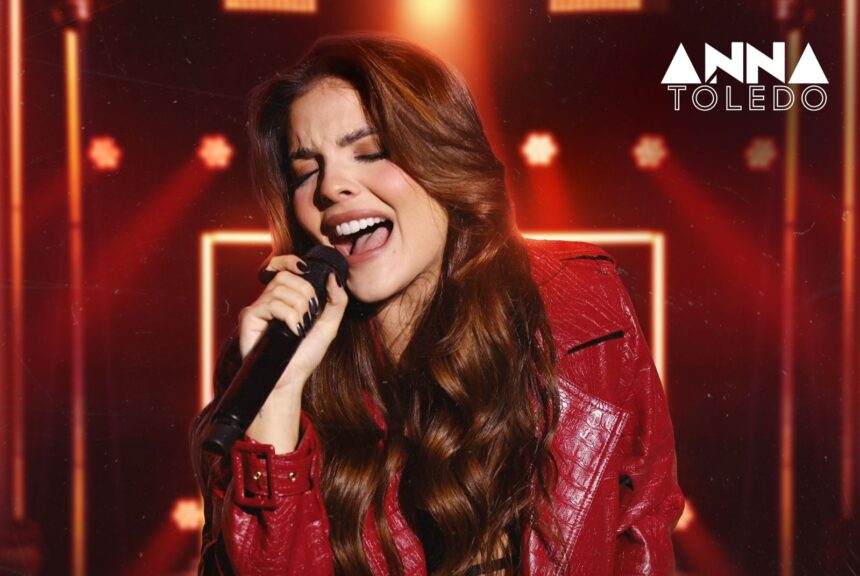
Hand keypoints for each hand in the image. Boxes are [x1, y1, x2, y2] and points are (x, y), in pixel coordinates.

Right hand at [237, 254, 347, 395]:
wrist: (290, 379)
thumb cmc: (305, 355)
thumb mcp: (329, 326)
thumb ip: (336, 301)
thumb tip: (333, 276)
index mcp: (284, 298)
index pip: (281, 267)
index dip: (290, 261)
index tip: (305, 268)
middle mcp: (268, 300)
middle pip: (285, 276)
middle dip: (305, 293)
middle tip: (309, 315)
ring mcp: (257, 309)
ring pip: (279, 289)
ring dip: (298, 307)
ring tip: (300, 327)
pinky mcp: (249, 318)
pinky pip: (271, 304)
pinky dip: (288, 316)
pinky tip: (293, 331)